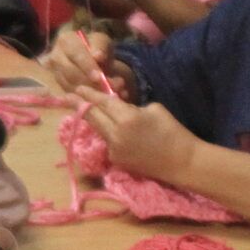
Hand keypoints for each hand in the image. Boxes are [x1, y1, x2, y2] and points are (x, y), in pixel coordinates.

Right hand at [42, 25, 132, 95]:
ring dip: (90, 92)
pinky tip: (101, 99)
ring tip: (109, 94)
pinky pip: (71, 95)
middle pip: (70, 72)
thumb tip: (98, 56)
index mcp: (66, 39)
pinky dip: (86, 98)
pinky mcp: (58, 87)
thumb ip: (101, 47)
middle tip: (108, 90)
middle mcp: (55, 56)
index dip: (87, 66)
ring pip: (71, 86)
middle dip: (90, 83)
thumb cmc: (98, 49)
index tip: (99, 77)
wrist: (95, 62)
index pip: (75, 53)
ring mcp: (55, 73)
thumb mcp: (103, 42)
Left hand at [76, 86, 197, 180]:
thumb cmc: (172, 131)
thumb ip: (131, 107)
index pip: (102, 103)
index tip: (77, 88)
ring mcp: (114, 149)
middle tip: (68, 95)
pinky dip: (106, 133)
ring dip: (92, 119)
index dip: (89, 94)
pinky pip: (107, 141)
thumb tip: (119, 109)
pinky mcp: (117, 160)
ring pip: (98, 129)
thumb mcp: (153, 109)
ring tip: (82, 108)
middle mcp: (115, 134)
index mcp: (126, 118)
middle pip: (92, 116)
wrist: (182, 162)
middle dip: (79, 105)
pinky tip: (106, 127)